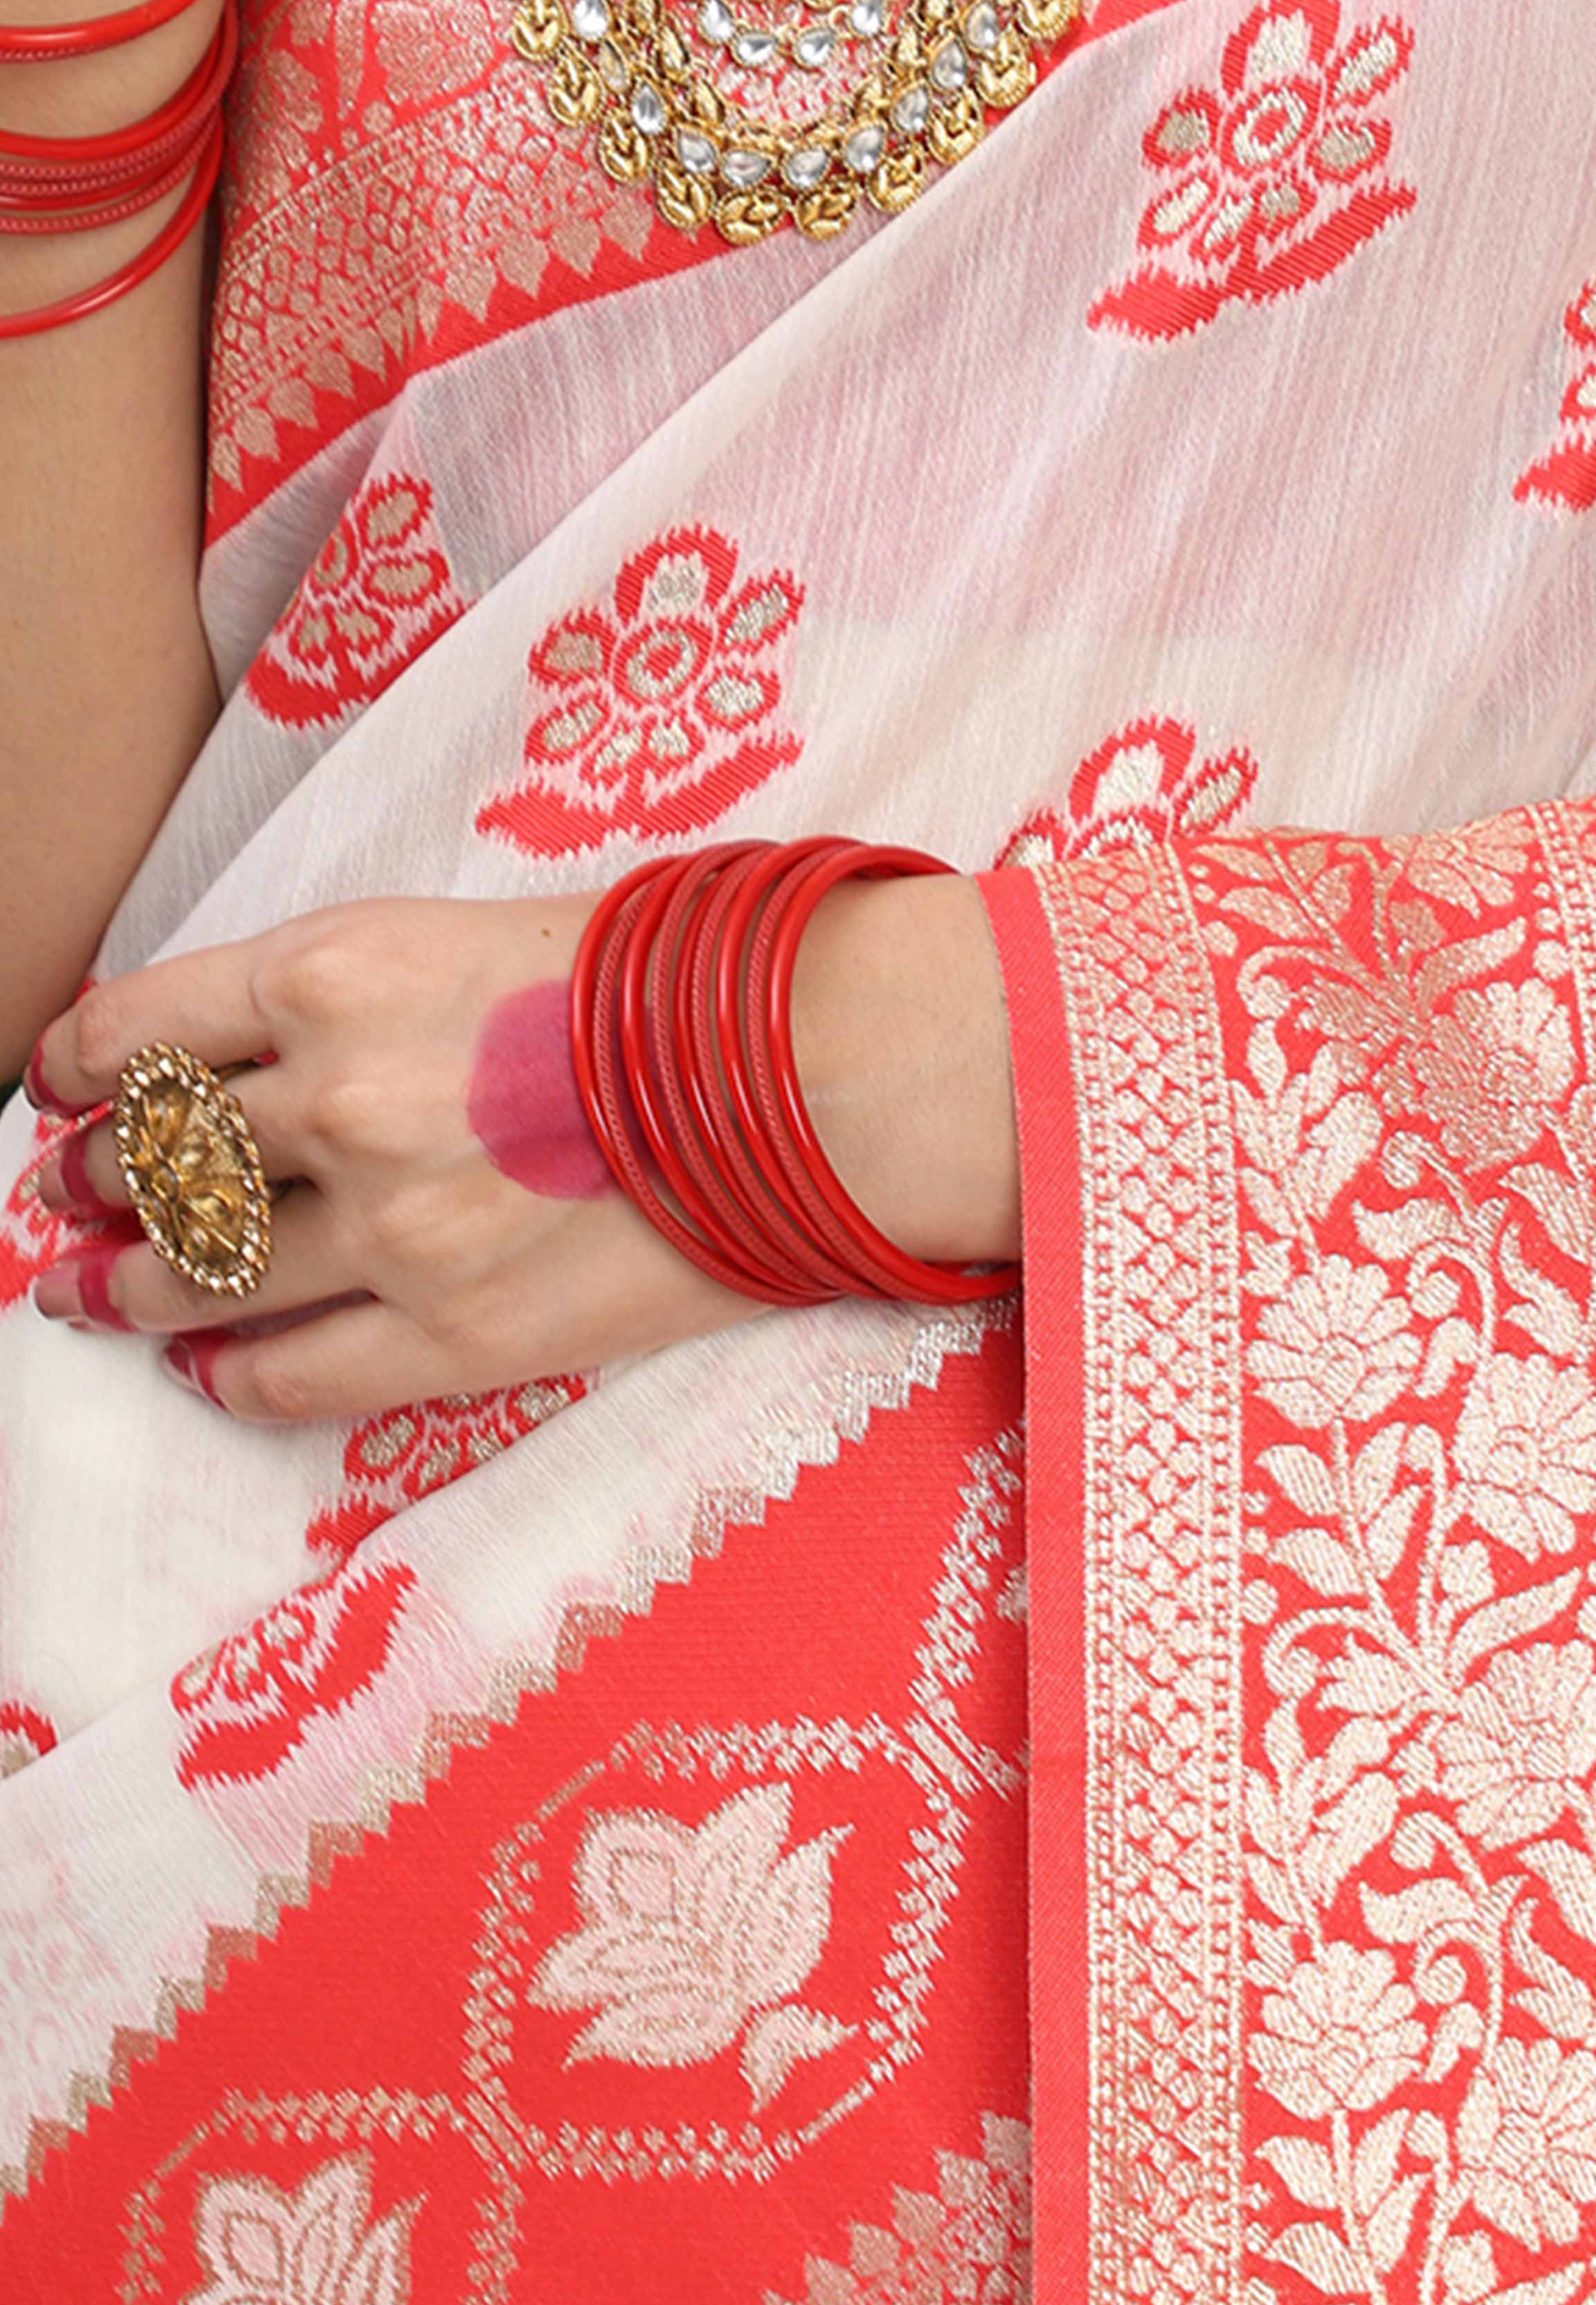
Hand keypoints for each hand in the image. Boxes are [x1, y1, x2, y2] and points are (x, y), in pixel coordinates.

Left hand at [26, 895, 763, 1424]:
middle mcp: (338, 1098)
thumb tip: (250, 1054)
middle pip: (156, 1157)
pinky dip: (227, 1374)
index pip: (136, 1030)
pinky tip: (204, 1368)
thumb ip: (349, 991)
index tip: (61, 1093)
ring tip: (96, 1295)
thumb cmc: (666, 984)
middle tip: (73, 1201)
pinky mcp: (454, 1334)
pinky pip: (291, 1374)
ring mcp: (390, 1228)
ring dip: (128, 1288)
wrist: (811, 1077)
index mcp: (332, 971)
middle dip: (99, 1183)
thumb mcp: (471, 930)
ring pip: (198, 1273)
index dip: (78, 1071)